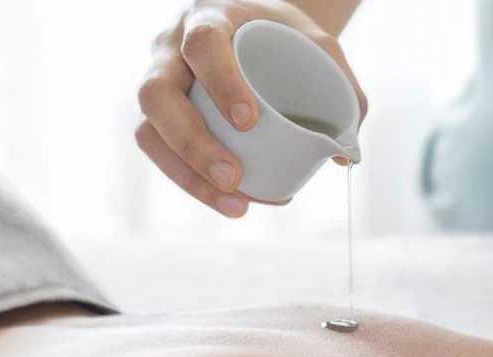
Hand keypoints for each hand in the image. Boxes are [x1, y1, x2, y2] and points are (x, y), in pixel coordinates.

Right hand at [136, 0, 367, 217]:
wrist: (257, 30)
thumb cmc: (284, 38)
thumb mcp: (317, 46)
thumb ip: (342, 90)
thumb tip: (344, 154)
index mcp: (211, 17)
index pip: (203, 44)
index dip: (220, 82)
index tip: (249, 122)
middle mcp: (171, 46)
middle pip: (157, 93)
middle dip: (193, 143)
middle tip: (233, 178)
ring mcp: (158, 80)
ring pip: (148, 130)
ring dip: (187, 174)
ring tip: (235, 203)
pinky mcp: (157, 115)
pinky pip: (157, 151)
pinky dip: (190, 181)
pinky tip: (227, 202)